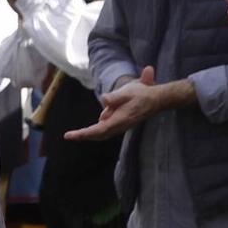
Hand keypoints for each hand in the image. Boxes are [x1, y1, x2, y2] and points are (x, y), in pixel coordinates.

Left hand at [63, 66, 193, 141]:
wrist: (157, 99)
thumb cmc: (142, 94)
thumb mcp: (128, 92)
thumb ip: (115, 97)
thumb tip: (104, 100)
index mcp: (119, 120)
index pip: (98, 130)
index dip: (84, 134)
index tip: (71, 135)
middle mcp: (120, 126)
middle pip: (98, 134)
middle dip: (84, 135)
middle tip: (69, 135)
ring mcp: (121, 126)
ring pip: (102, 132)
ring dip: (90, 133)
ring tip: (75, 134)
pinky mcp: (122, 123)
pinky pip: (106, 128)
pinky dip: (97, 129)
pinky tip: (93, 126)